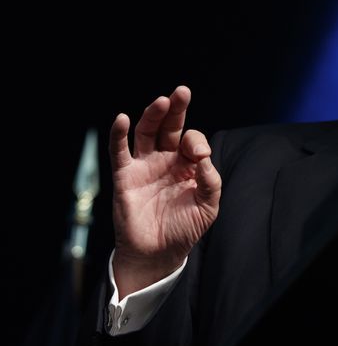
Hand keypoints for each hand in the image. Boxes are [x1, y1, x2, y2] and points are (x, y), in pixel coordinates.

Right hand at [109, 85, 220, 297]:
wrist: (158, 254)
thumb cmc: (185, 228)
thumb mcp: (208, 207)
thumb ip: (210, 182)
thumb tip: (205, 157)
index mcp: (188, 165)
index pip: (192, 141)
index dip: (197, 142)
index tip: (200, 155)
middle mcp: (166, 160)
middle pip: (170, 127)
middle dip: (176, 109)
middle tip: (181, 91)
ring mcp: (145, 166)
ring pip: (146, 133)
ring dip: (152, 115)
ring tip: (161, 102)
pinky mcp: (125, 176)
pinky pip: (119, 152)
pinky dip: (119, 134)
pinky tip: (123, 119)